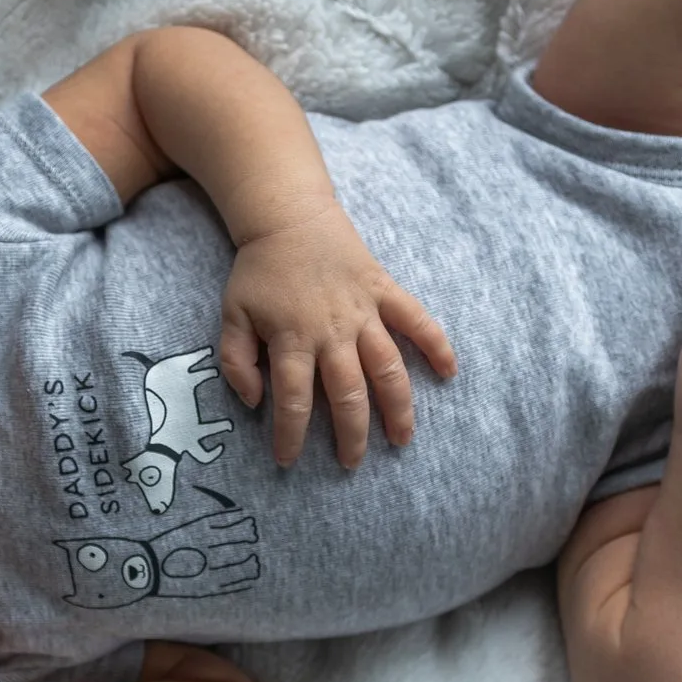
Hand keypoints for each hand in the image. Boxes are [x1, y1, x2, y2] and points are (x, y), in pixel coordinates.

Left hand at [220, 200, 456, 467]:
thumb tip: (255, 402)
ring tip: (402, 439)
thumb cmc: (259, 271)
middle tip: (352, 464)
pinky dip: (436, 345)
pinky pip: (416, 320)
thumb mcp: (231, 314)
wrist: (289, 216)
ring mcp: (363, 311)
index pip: (292, 399)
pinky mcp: (384, 290)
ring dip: (398, 406)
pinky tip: (450, 373)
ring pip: (388, 367)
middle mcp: (332, 330)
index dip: (290, 434)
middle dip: (351, 435)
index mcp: (292, 337)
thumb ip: (236, 361)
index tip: (289, 461)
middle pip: (348, 393)